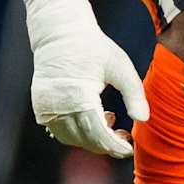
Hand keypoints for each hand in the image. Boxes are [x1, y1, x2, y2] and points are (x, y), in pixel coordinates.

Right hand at [22, 0, 149, 156]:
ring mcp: (46, 109)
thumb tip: (143, 120)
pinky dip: (77, 132)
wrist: (60, 33)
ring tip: (108, 119)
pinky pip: (59, 131)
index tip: (129, 149)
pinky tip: (91, 118)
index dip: (115, 146)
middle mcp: (58, 106)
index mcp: (79, 96)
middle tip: (124, 136)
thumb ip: (134, 94)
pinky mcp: (40, 108)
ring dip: (91, 139)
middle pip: (85, 140)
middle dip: (106, 144)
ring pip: (71, 139)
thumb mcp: (120, 66)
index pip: (99, 134)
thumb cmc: (93, 48)